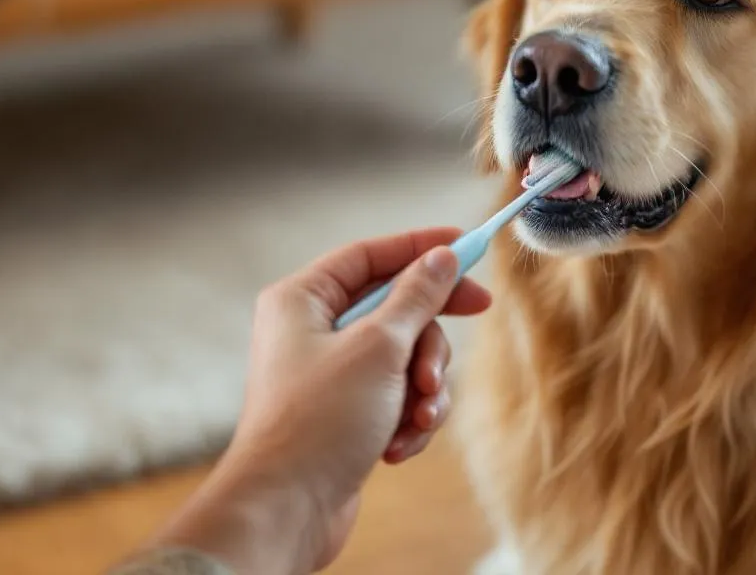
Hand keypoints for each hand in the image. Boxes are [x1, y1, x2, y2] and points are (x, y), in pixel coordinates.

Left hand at [147, 228, 490, 573]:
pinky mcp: (346, 415)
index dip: (421, 248)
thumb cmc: (319, 421)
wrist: (286, 508)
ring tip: (417, 417)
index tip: (469, 248)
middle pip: (396, 310)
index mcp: (303, 300)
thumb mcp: (379, 348)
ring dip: (422, 390)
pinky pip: (397, 399)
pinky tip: (397, 447)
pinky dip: (408, 420)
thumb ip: (416, 298)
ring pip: (405, 359)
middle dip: (427, 343)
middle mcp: (311, 331)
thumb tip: (441, 257)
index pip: (370, 256)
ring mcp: (330, 375)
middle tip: (456, 346)